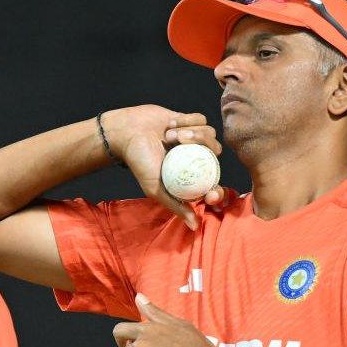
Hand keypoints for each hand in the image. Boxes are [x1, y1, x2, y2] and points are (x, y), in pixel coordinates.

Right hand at [101, 106, 229, 229]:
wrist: (127, 133)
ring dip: (191, 132)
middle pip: (216, 153)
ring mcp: (194, 138)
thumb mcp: (156, 189)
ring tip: (169, 134)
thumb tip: (195, 227)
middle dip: (202, 145)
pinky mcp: (190, 120)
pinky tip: (170, 123)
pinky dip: (186, 120)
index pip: (214, 183)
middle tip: (182, 142)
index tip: (212, 191)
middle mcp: (196, 157)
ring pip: (210, 133)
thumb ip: (176, 205)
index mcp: (191, 175)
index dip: (218, 189)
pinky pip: (201, 119)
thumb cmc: (139, 162)